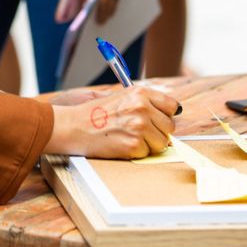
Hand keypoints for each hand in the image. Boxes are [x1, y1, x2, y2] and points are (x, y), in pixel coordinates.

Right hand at [43, 85, 179, 158]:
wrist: (74, 126)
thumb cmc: (94, 113)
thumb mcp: (121, 97)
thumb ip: (145, 102)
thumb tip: (171, 113)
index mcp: (140, 93)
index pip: (172, 106)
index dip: (166, 115)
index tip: (159, 120)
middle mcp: (142, 108)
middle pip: (169, 127)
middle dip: (158, 132)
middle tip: (140, 132)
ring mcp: (139, 127)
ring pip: (161, 143)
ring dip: (149, 144)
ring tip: (129, 138)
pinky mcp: (133, 145)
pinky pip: (147, 154)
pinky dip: (136, 153)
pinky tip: (122, 144)